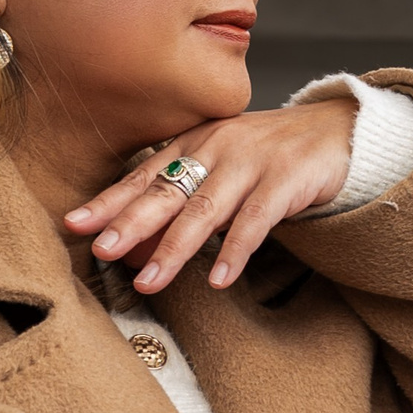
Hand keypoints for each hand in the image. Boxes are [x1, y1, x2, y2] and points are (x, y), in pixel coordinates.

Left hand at [64, 100, 357, 292]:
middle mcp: (217, 148)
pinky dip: (235, 251)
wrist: (339, 130)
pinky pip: (256, 220)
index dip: (108, 201)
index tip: (72, 224)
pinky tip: (218, 279)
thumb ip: (182, 201)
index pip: (142, 175)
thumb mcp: (221, 170)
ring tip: (149, 281)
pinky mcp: (287, 179)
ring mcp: (252, 162)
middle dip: (130, 223)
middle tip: (100, 249)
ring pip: (205, 209)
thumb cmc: (271, 155)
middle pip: (166, 191)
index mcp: (194, 144)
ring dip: (174, 248)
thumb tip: (132, 246)